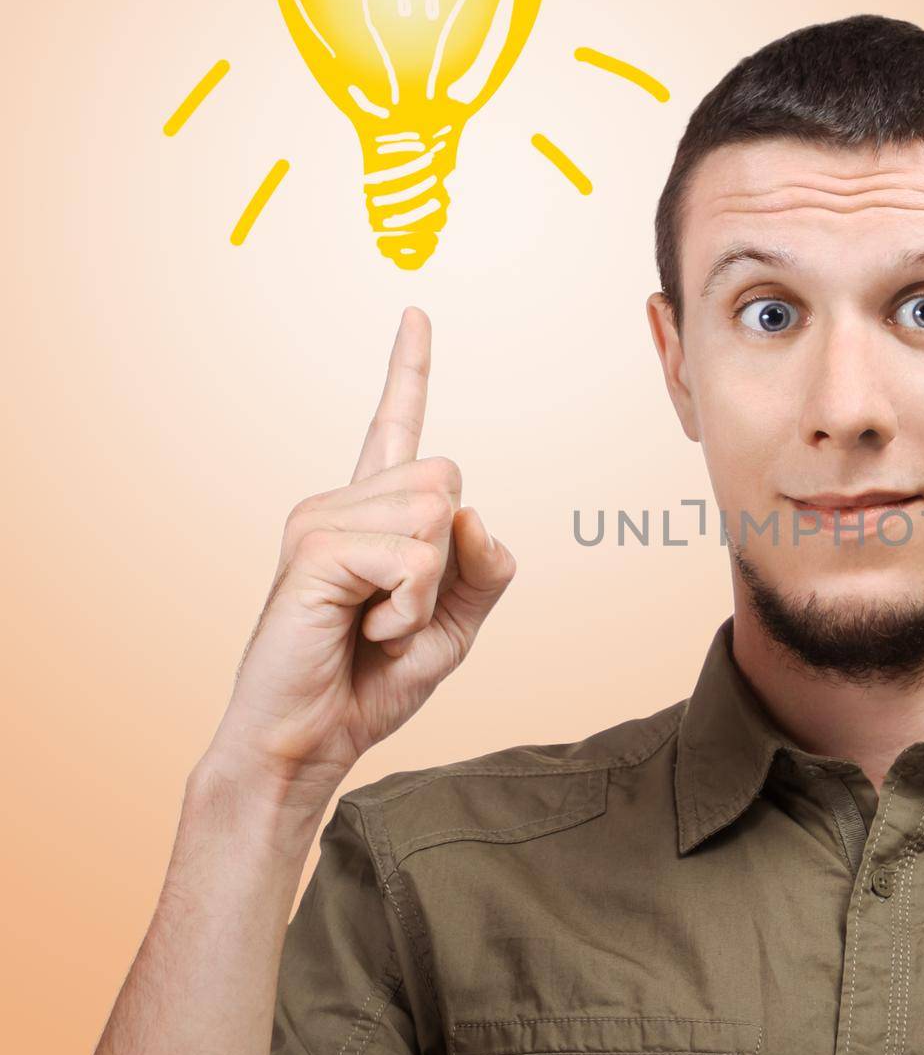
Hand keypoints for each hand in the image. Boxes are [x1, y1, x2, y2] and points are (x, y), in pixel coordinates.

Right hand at [200, 306, 515, 803]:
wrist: (310, 740)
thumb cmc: (372, 681)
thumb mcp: (453, 625)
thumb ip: (483, 569)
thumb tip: (475, 510)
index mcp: (373, 515)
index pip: (395, 426)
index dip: (409, 370)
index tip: (417, 313)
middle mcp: (341, 502)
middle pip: (450, 481)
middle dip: (449, 561)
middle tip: (398, 612)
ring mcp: (321, 519)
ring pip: (437, 517)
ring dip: (428, 592)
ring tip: (376, 624)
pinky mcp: (314, 549)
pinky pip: (413, 558)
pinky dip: (409, 608)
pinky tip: (366, 630)